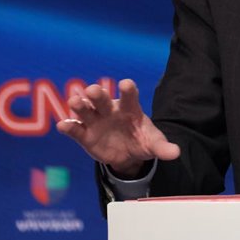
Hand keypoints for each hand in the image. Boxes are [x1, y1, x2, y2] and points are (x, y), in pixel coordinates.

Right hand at [56, 78, 180, 176]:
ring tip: (74, 102)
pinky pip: (76, 129)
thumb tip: (176, 153)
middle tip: (93, 91)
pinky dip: (69, 127)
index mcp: (129, 108)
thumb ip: (163, 147)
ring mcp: (96, 121)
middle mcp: (110, 110)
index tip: (126, 84)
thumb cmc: (141, 140)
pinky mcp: (85, 135)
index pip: (129, 96)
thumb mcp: (153, 144)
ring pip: (86, 110)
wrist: (128, 155)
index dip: (127, 90)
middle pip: (102, 99)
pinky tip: (63, 125)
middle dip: (97, 94)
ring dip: (79, 105)